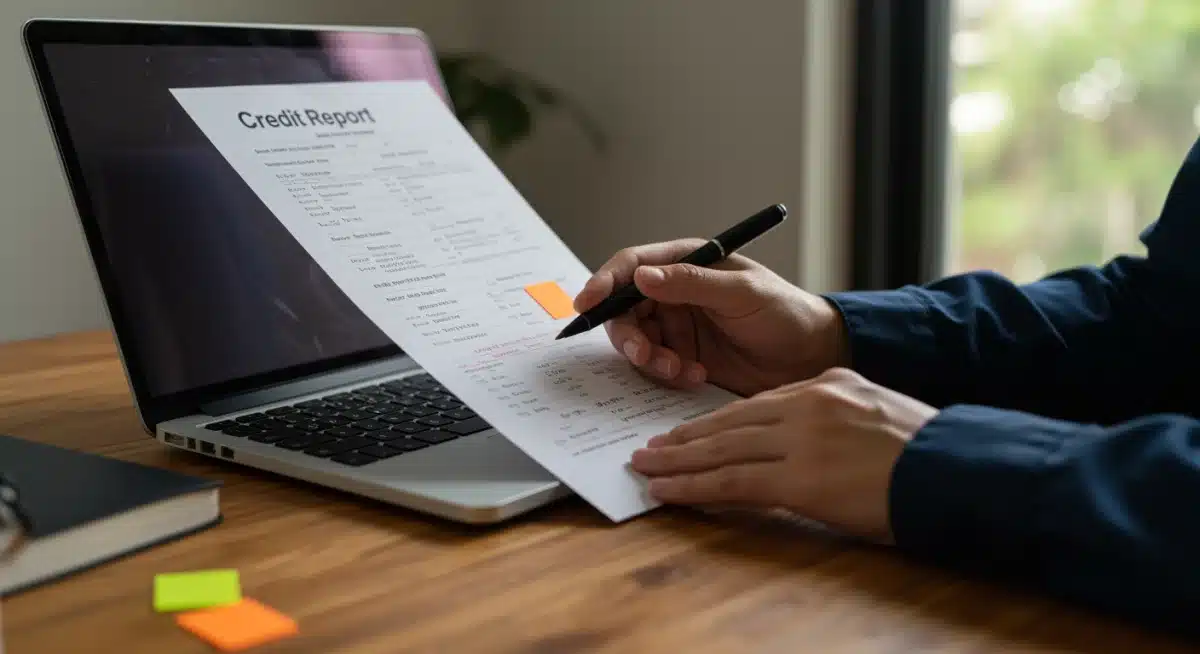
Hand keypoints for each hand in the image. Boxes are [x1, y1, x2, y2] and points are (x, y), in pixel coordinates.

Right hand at [574, 239, 846, 396]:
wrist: (813, 358)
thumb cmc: (787, 313)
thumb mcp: (742, 293)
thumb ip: (692, 283)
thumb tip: (643, 276)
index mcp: (686, 263)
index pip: (632, 266)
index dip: (604, 282)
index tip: (587, 303)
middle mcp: (674, 293)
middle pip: (624, 309)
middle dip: (628, 335)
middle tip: (645, 355)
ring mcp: (677, 328)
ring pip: (636, 342)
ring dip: (649, 359)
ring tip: (680, 370)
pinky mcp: (682, 359)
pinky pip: (655, 368)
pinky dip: (667, 375)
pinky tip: (695, 376)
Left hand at [629, 368, 937, 542]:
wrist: (956, 470)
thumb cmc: (925, 452)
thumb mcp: (875, 412)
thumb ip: (836, 415)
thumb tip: (806, 436)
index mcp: (825, 386)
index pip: (755, 405)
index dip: (715, 422)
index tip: (687, 432)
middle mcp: (806, 404)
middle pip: (729, 422)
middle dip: (685, 438)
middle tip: (650, 448)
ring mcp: (800, 440)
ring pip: (721, 450)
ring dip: (677, 462)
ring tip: (646, 469)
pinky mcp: (800, 478)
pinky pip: (732, 483)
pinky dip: (694, 488)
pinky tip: (667, 492)